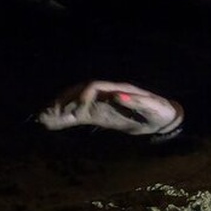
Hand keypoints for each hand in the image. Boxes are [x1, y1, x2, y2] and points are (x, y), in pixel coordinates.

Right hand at [38, 81, 183, 135]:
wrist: (165, 118)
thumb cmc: (161, 111)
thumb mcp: (154, 107)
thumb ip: (137, 101)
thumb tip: (117, 95)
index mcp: (119, 90)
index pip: (96, 87)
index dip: (84, 95)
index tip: (78, 110)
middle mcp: (108, 95)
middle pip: (81, 92)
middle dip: (65, 100)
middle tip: (50, 112)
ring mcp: (103, 105)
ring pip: (77, 103)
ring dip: (61, 108)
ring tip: (45, 118)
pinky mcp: (102, 115)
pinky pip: (81, 115)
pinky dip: (67, 118)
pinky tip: (53, 124)